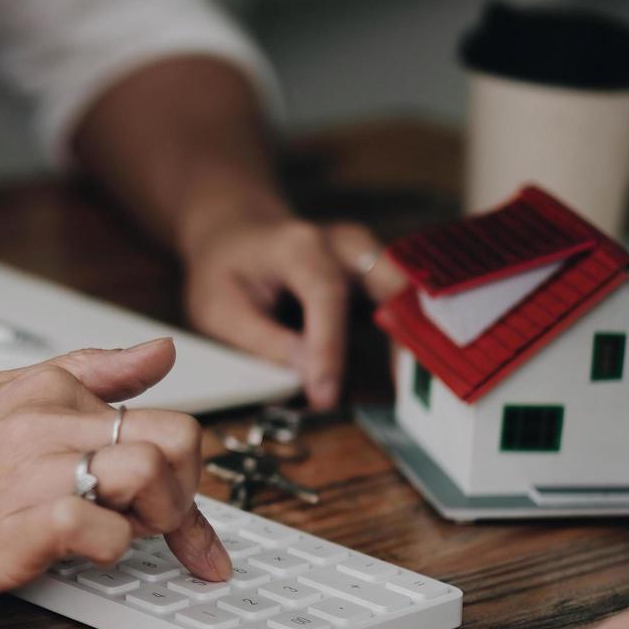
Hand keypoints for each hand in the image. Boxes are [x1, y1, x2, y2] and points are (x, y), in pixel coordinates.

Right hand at [0, 339, 227, 610]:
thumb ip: (86, 373)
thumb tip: (158, 352)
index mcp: (50, 391)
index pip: (164, 413)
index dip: (186, 471)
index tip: (184, 518)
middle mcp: (50, 424)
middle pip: (178, 439)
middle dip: (185, 491)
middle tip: (157, 526)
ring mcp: (36, 475)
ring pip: (152, 479)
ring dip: (155, 522)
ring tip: (117, 538)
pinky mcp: (21, 528)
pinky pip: (108, 535)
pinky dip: (109, 553)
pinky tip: (77, 555)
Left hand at [180, 210, 408, 409]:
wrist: (236, 233)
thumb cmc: (223, 271)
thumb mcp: (220, 311)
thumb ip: (267, 343)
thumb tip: (310, 376)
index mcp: (299, 246)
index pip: (326, 295)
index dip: (330, 348)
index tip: (326, 394)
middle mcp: (343, 244)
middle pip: (391, 285)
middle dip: (400, 337)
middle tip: (399, 391)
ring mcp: (366, 258)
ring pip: (406, 297)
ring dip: (408, 342)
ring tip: (402, 391)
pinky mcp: (375, 278)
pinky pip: (399, 308)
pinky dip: (401, 341)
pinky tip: (396, 377)